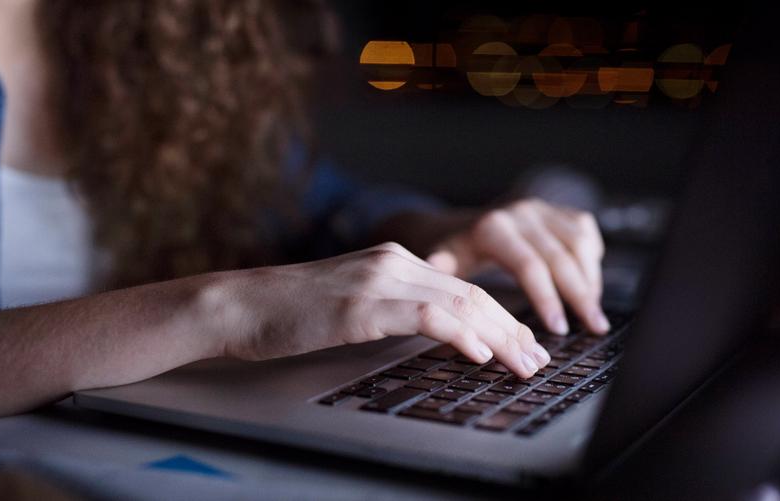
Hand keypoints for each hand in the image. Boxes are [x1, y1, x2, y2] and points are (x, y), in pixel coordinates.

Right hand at [201, 242, 550, 377]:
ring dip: (499, 336)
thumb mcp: (354, 303)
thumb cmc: (292, 312)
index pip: (464, 288)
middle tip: (538, 360)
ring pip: (459, 303)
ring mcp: (378, 280)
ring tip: (524, 363)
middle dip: (512, 329)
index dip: (501, 318)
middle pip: (473, 294)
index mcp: (395, 260)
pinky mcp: (361, 304)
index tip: (524, 346)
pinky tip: (480, 355)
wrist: (242, 305)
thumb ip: (395, 310)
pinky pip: (426, 316)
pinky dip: (460, 334)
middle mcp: (394, 262)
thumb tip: (438, 335)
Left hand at [426, 199, 607, 335]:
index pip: (530, 266)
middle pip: (561, 258)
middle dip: (581, 296)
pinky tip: (591, 282)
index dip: (547, 298)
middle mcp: (520, 214)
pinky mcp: (556, 209)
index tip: (558, 329)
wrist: (460, 224)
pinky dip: (591, 256)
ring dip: (591, 279)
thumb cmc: (454, 251)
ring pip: (578, 243)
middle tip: (594, 327)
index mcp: (493, 228)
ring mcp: (541, 209)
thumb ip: (442, 268)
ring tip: (594, 312)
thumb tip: (435, 269)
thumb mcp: (444, 260)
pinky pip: (584, 230)